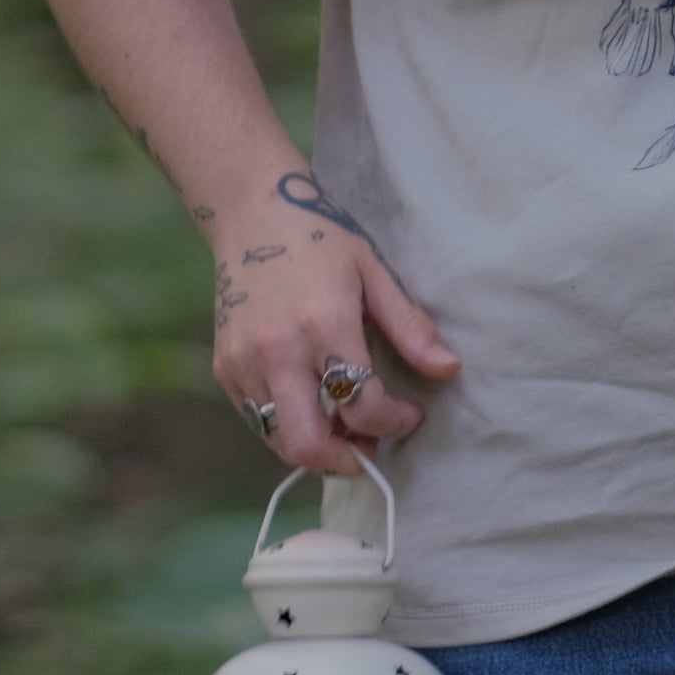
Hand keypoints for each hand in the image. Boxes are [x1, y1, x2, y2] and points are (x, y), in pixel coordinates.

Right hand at [212, 171, 458, 473]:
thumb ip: (411, 327)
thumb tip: (450, 370)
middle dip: (347, 461)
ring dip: (317, 448)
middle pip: (308, 444)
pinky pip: (258, 420)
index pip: (361, 406)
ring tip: (346, 427)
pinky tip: (313, 403)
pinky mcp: (224, 368)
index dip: (395, 424)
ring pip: (279, 441)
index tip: (411, 414)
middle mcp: (276, 351)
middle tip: (372, 446)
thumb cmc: (322, 238)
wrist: (252, 213)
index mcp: (322, 324)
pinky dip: (289, 426)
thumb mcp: (375, 272)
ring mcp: (242, 363)